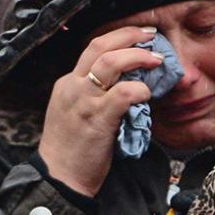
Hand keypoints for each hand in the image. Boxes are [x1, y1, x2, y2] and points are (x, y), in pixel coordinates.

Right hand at [38, 26, 163, 196]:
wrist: (59, 178)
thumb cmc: (70, 150)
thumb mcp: (72, 113)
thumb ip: (92, 95)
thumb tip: (126, 84)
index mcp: (67, 83)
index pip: (92, 48)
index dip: (118, 37)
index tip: (138, 35)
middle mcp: (73, 86)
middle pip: (100, 45)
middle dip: (129, 35)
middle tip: (151, 36)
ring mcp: (84, 101)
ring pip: (111, 62)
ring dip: (138, 56)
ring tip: (156, 60)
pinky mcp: (98, 118)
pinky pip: (124, 93)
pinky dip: (139, 89)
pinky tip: (147, 93)